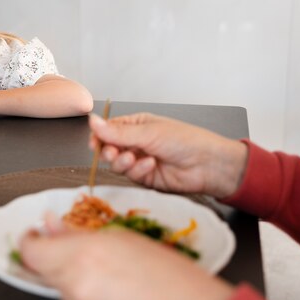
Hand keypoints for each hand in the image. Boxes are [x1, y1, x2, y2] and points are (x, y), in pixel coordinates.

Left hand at [20, 228, 233, 299]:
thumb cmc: (169, 275)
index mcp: (81, 257)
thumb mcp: (123, 239)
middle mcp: (74, 286)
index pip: (30, 251)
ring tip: (102, 263)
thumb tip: (51, 224)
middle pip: (41, 269)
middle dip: (50, 253)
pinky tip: (109, 282)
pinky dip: (83, 288)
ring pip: (58, 285)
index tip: (35, 231)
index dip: (29, 239)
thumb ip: (78, 232)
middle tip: (70, 241)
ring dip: (68, 271)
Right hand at [89, 113, 247, 198]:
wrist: (208, 164)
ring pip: (118, 165)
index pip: (108, 130)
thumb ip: (117, 132)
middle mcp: (136, 142)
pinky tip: (151, 165)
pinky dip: (138, 171)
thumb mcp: (148, 132)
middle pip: (109, 149)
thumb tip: (92, 120)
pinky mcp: (146, 178)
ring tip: (135, 158)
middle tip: (114, 153)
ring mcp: (140, 161)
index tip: (94, 143)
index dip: (99, 137)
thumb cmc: (184, 140)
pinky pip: (131, 176)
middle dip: (109, 152)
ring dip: (124, 162)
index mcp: (136, 125)